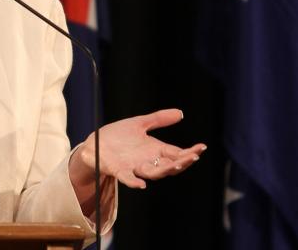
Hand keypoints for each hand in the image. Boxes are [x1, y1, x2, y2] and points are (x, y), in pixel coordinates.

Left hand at [71, 109, 206, 190]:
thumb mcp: (140, 123)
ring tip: (177, 164)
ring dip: (165, 170)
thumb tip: (180, 112)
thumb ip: (159, 119)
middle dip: (182, 162)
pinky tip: (142, 184)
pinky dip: (134, 182)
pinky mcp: (119, 170)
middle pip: (169, 166)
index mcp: (155, 150)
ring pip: (154, 173)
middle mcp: (148, 161)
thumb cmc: (119, 135)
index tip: (202, 147)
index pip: (177, 153)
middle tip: (193, 156)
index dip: (190, 152)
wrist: (96, 143)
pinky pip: (128, 178)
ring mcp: (134, 167)